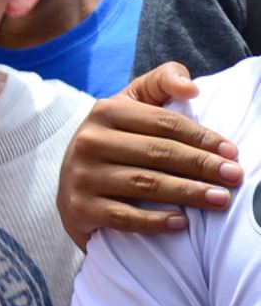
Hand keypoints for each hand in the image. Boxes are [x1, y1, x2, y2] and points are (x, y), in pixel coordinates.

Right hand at [57, 62, 242, 247]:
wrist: (71, 184)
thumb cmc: (115, 141)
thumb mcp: (131, 103)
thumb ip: (162, 82)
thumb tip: (191, 89)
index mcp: (105, 112)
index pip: (164, 123)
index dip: (202, 137)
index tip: (232, 152)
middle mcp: (89, 142)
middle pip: (158, 152)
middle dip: (202, 165)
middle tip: (234, 177)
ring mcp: (82, 176)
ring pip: (144, 183)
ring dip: (188, 193)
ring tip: (220, 199)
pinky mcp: (80, 208)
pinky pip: (124, 217)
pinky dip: (155, 221)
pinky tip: (182, 222)